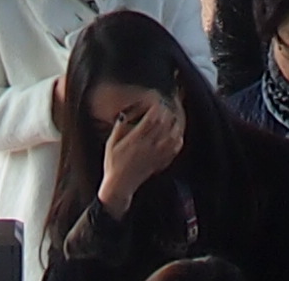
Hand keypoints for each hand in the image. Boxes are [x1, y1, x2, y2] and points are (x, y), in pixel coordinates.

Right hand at [96, 92, 184, 211]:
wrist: (119, 186)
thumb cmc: (113, 164)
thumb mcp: (111, 144)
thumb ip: (119, 128)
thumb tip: (124, 114)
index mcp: (135, 140)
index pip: (151, 120)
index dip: (156, 109)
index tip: (157, 102)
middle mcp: (148, 147)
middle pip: (163, 125)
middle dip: (167, 113)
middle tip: (166, 107)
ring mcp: (155, 156)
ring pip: (172, 137)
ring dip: (174, 125)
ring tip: (173, 118)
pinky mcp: (159, 163)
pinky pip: (173, 151)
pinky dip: (177, 141)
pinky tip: (176, 136)